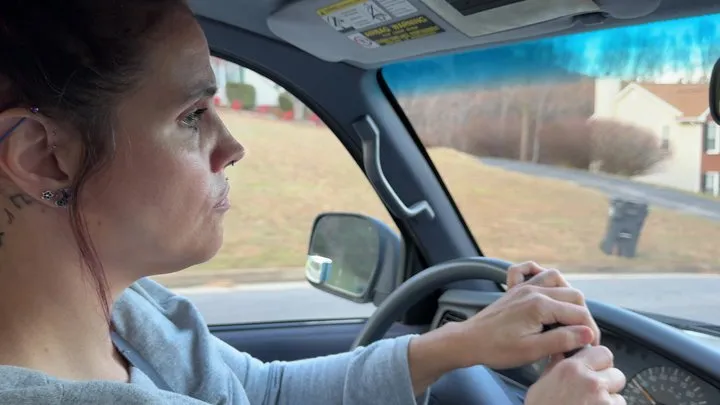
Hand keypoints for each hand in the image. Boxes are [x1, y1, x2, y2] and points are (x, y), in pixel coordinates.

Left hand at [451, 262, 599, 369]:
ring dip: (567, 293)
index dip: (590, 331)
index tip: (591, 345)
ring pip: (555, 277)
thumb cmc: (497, 348)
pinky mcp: (513, 289)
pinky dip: (537, 272)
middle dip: (583, 315)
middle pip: (573, 294)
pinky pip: (526, 270)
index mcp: (540, 305)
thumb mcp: (532, 350)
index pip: (579, 313)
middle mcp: (533, 290)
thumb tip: (587, 333)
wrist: (469, 341)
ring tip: (569, 315)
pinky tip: (543, 285)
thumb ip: (561, 339)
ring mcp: (522, 287)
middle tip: (581, 335)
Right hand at [526, 346, 626, 404]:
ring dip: (610, 400)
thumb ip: (555, 366)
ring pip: (619, 396)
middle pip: (617, 374)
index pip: (603, 353)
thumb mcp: (541, 384)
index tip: (595, 367)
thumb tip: (561, 354)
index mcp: (572, 368)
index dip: (601, 361)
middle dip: (608, 382)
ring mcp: (603, 401)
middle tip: (594, 390)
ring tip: (592, 404)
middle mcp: (591, 381)